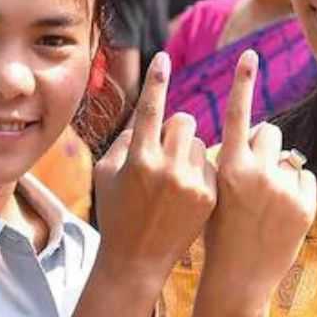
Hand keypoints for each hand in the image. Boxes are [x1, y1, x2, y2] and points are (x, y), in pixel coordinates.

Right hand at [93, 52, 216, 284]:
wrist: (137, 260)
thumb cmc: (116, 212)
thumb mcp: (105, 174)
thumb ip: (125, 139)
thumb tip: (148, 114)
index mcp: (138, 160)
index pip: (151, 109)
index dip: (156, 80)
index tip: (163, 56)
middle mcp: (167, 169)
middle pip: (184, 121)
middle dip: (175, 129)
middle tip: (165, 150)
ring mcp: (192, 184)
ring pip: (199, 142)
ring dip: (187, 151)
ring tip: (174, 180)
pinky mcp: (210, 197)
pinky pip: (210, 164)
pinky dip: (199, 171)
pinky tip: (186, 195)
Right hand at [202, 51, 316, 287]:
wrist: (236, 280)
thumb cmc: (213, 234)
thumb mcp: (208, 192)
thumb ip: (222, 157)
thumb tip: (248, 131)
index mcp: (225, 168)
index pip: (236, 114)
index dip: (242, 81)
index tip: (249, 54)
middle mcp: (256, 174)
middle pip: (268, 130)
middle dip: (262, 144)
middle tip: (251, 173)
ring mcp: (283, 190)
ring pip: (287, 153)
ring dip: (278, 165)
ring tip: (264, 198)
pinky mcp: (305, 204)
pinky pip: (304, 176)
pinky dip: (294, 188)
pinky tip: (279, 213)